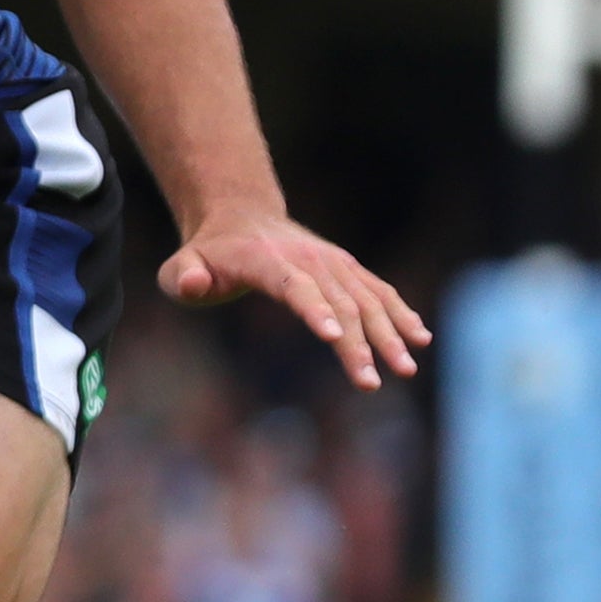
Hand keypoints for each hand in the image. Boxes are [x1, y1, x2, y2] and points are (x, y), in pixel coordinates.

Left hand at [159, 215, 430, 390]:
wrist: (240, 218)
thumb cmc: (207, 254)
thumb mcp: (180, 266)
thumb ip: (182, 277)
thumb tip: (194, 285)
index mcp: (265, 261)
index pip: (294, 287)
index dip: (315, 310)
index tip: (333, 337)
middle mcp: (307, 259)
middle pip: (339, 303)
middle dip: (357, 345)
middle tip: (370, 383)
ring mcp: (332, 263)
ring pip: (366, 299)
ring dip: (389, 335)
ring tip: (405, 370)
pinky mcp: (348, 269)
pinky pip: (379, 291)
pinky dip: (401, 313)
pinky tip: (420, 339)